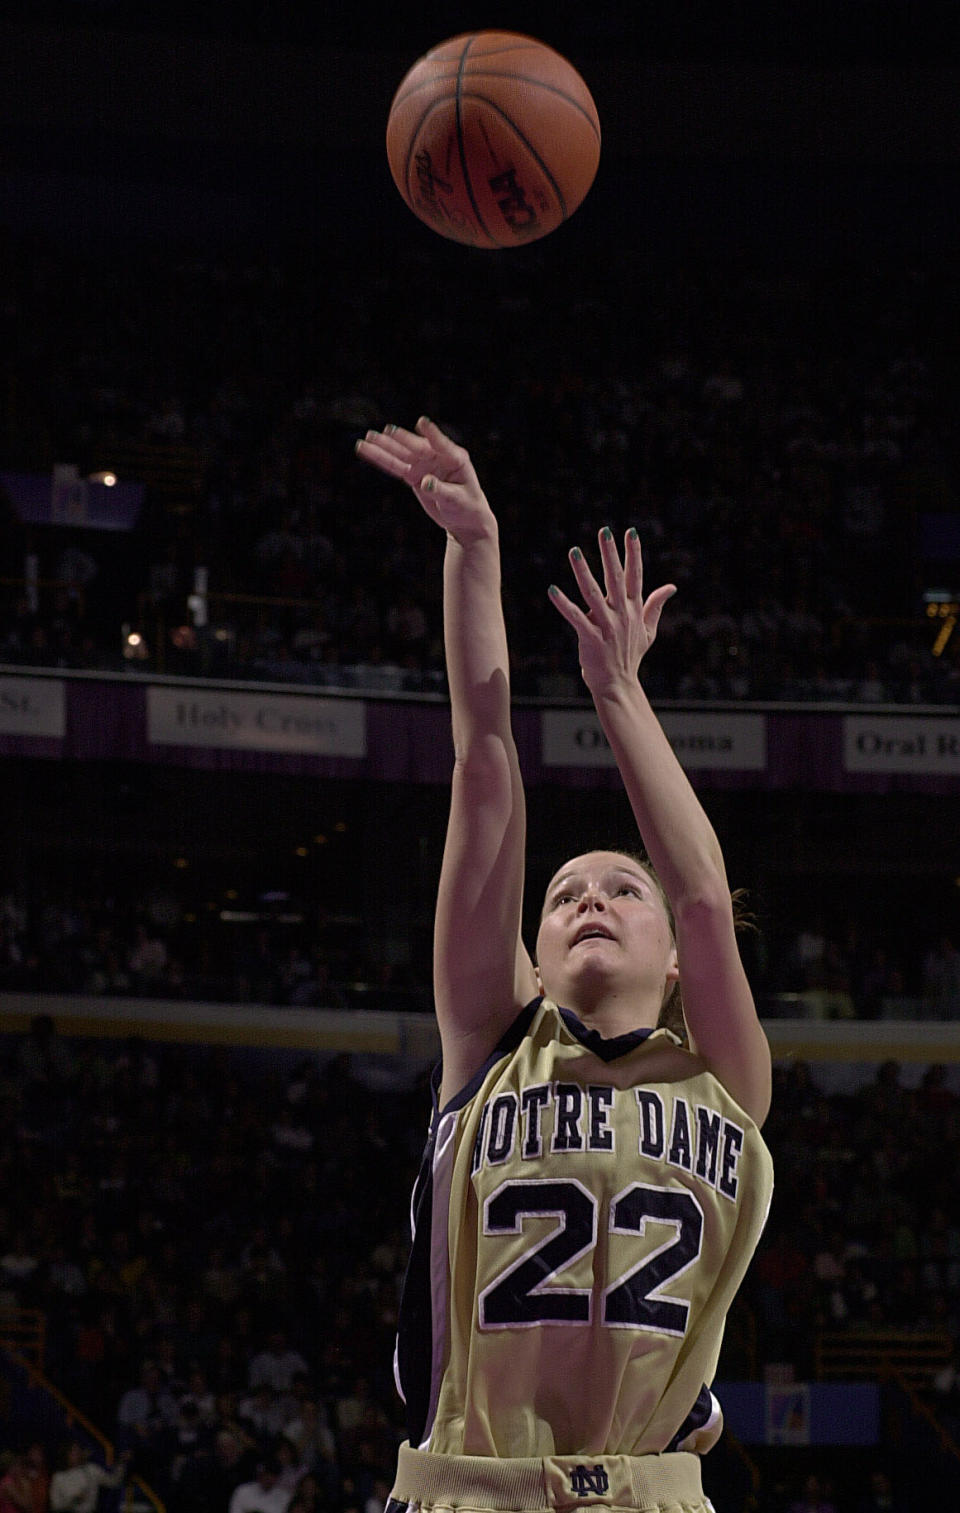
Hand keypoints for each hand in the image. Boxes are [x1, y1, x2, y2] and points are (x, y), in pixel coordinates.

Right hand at [355, 416, 495, 544]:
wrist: (464, 517)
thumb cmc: (467, 507)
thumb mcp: (457, 500)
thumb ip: (440, 490)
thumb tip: (425, 482)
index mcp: (455, 459)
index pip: (442, 445)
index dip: (431, 434)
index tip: (421, 423)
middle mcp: (438, 458)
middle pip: (415, 448)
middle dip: (400, 441)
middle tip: (385, 431)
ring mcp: (424, 465)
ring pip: (401, 455)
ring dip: (384, 447)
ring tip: (367, 438)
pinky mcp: (414, 475)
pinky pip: (395, 466)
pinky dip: (381, 459)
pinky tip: (367, 450)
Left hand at [547, 527, 675, 694]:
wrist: (618, 684)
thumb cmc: (631, 655)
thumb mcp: (648, 630)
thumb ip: (655, 605)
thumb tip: (671, 587)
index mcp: (634, 610)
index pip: (636, 576)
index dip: (633, 553)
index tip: (630, 532)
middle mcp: (622, 614)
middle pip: (616, 578)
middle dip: (610, 554)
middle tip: (604, 531)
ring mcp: (606, 626)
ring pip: (593, 593)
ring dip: (583, 571)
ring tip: (573, 550)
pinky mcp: (591, 638)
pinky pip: (575, 618)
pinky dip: (563, 604)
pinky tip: (552, 590)